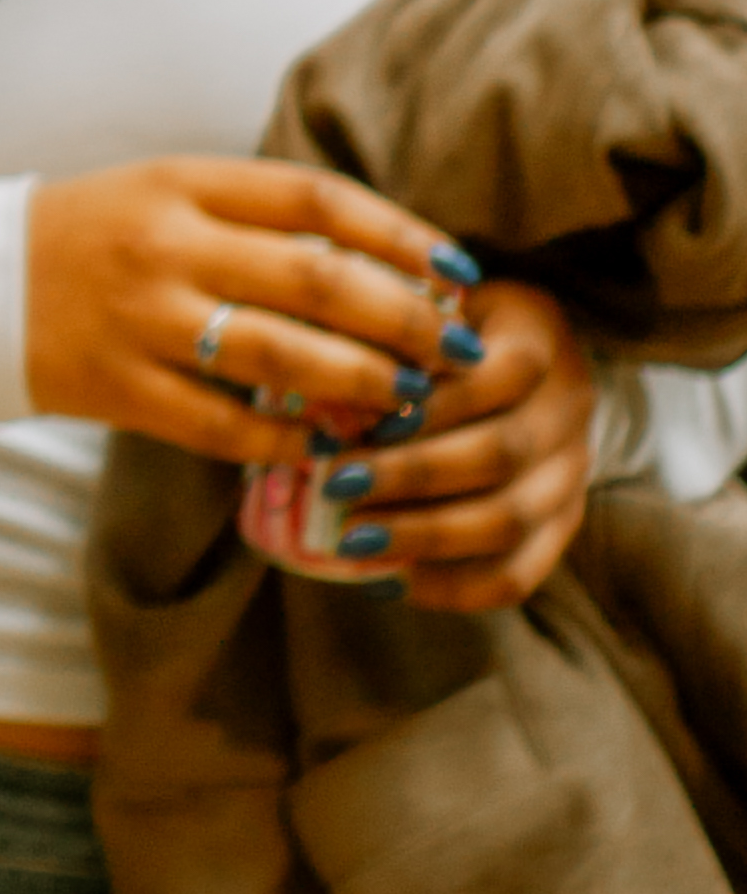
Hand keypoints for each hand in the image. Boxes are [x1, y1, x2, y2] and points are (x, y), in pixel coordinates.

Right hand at [23, 156, 476, 454]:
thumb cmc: (92, 234)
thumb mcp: (168, 193)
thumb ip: (258, 218)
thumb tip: (381, 263)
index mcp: (185, 183)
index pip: (318, 200)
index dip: (400, 236)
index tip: (457, 271)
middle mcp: (168, 244)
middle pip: (317, 280)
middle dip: (404, 320)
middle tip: (456, 350)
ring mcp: (141, 318)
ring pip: (280, 355)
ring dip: (361, 382)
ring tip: (409, 400)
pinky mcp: (118, 386)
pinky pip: (221, 421)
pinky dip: (281, 436)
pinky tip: (321, 443)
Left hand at [298, 283, 597, 615]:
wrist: (511, 356)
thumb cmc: (442, 329)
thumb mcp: (425, 307)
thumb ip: (393, 338)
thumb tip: (323, 395)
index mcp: (540, 335)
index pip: (503, 374)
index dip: (437, 404)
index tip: (367, 422)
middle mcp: (569, 407)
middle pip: (502, 453)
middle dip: (413, 475)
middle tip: (338, 485)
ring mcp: (571, 472)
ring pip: (510, 520)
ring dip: (425, 535)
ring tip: (353, 540)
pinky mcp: (560, 525)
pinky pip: (516, 575)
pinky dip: (450, 587)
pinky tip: (388, 579)